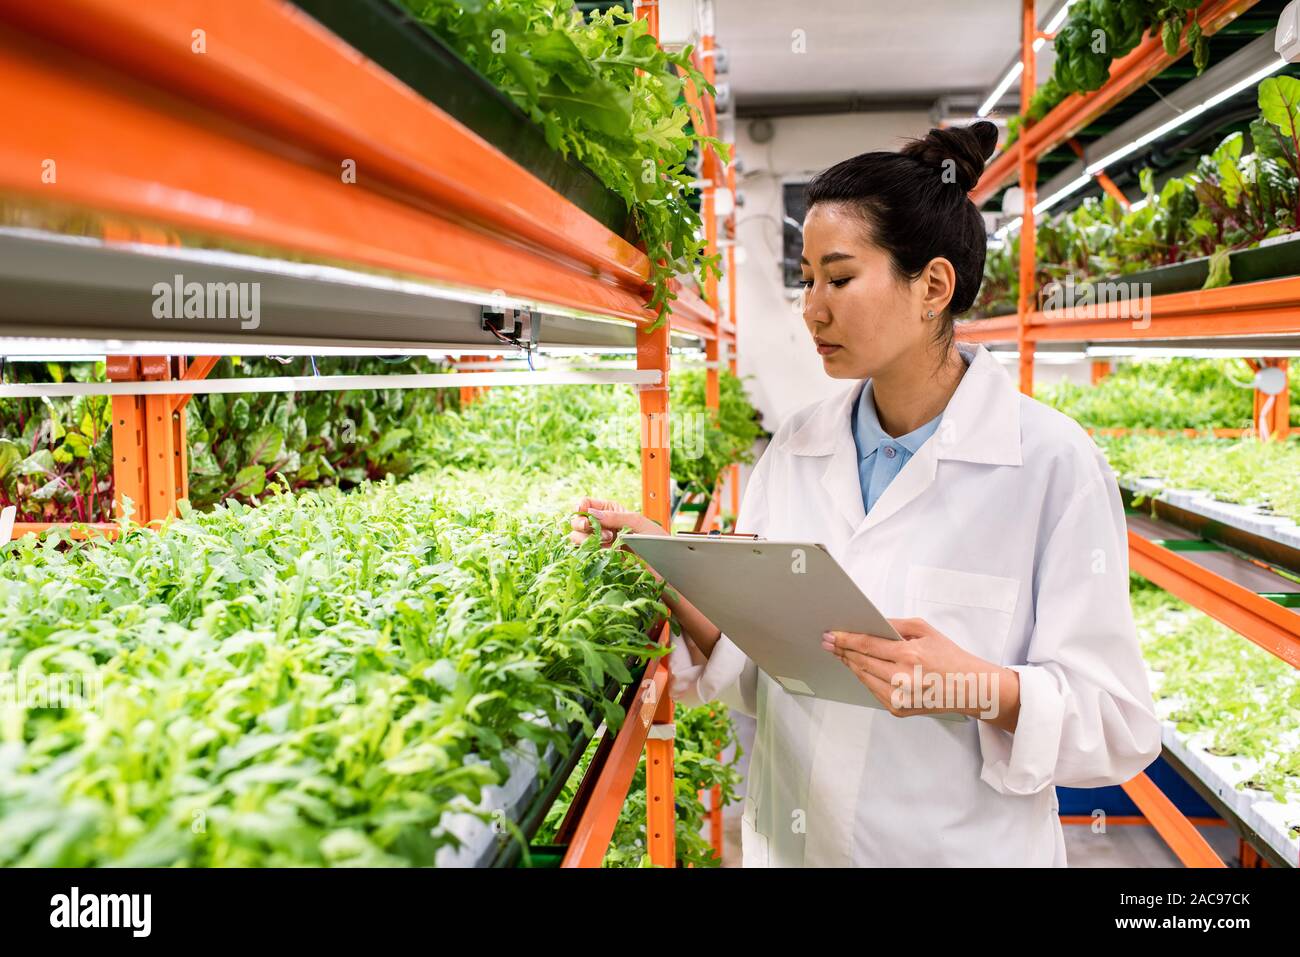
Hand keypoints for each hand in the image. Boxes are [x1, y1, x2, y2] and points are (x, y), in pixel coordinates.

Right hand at [567, 497, 666, 548]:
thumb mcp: (639, 523)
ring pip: (577, 537)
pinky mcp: (602, 558)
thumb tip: (591, 513)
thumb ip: (615, 517)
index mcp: (612, 511)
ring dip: (587, 538)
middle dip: (583, 524)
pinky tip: (605, 551)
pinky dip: (590, 551)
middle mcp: (604, 525)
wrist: (665, 566)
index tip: (586, 513)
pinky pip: (585, 553)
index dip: (582, 507)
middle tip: (603, 531)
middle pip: (577, 520)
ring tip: (608, 541)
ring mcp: (602, 542)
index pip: (587, 503)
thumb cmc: (658, 542)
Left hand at [822, 618, 1019, 729]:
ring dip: (850, 664)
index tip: (832, 634)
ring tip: (840, 653)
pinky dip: (865, 678)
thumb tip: (871, 624)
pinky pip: (873, 691)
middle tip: (828, 642)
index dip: (845, 639)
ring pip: (863, 678)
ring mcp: (899, 697)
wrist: (970, 688)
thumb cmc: (950, 657)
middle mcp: (902, 678)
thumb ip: (896, 625)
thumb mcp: (926, 631)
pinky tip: (860, 668)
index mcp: (909, 655)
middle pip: (861, 662)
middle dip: (842, 650)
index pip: (867, 645)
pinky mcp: (899, 710)